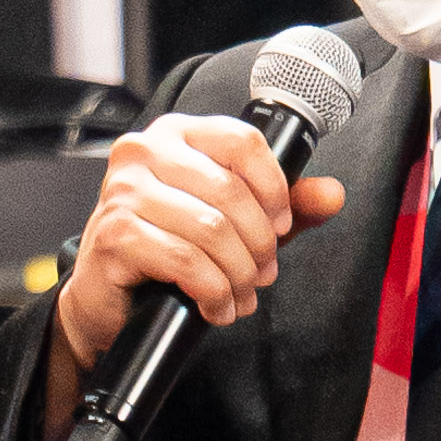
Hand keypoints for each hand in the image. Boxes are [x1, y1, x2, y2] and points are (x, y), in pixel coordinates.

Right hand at [43, 114, 344, 440]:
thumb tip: (332, 194)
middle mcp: (144, 151)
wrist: (108, 296)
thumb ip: (286, 205)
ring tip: (240, 296)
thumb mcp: (236, 221)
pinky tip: (216, 306)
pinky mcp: (115, 234)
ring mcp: (123, 191)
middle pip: (231, 193)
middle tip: (262, 274)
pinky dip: (213, 292)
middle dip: (260, 245)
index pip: (243, 141)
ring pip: (212, 231)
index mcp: (177, 134)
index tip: (281, 224)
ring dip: (238, 276)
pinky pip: (186, 262)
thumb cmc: (169, 249)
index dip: (275, 187)